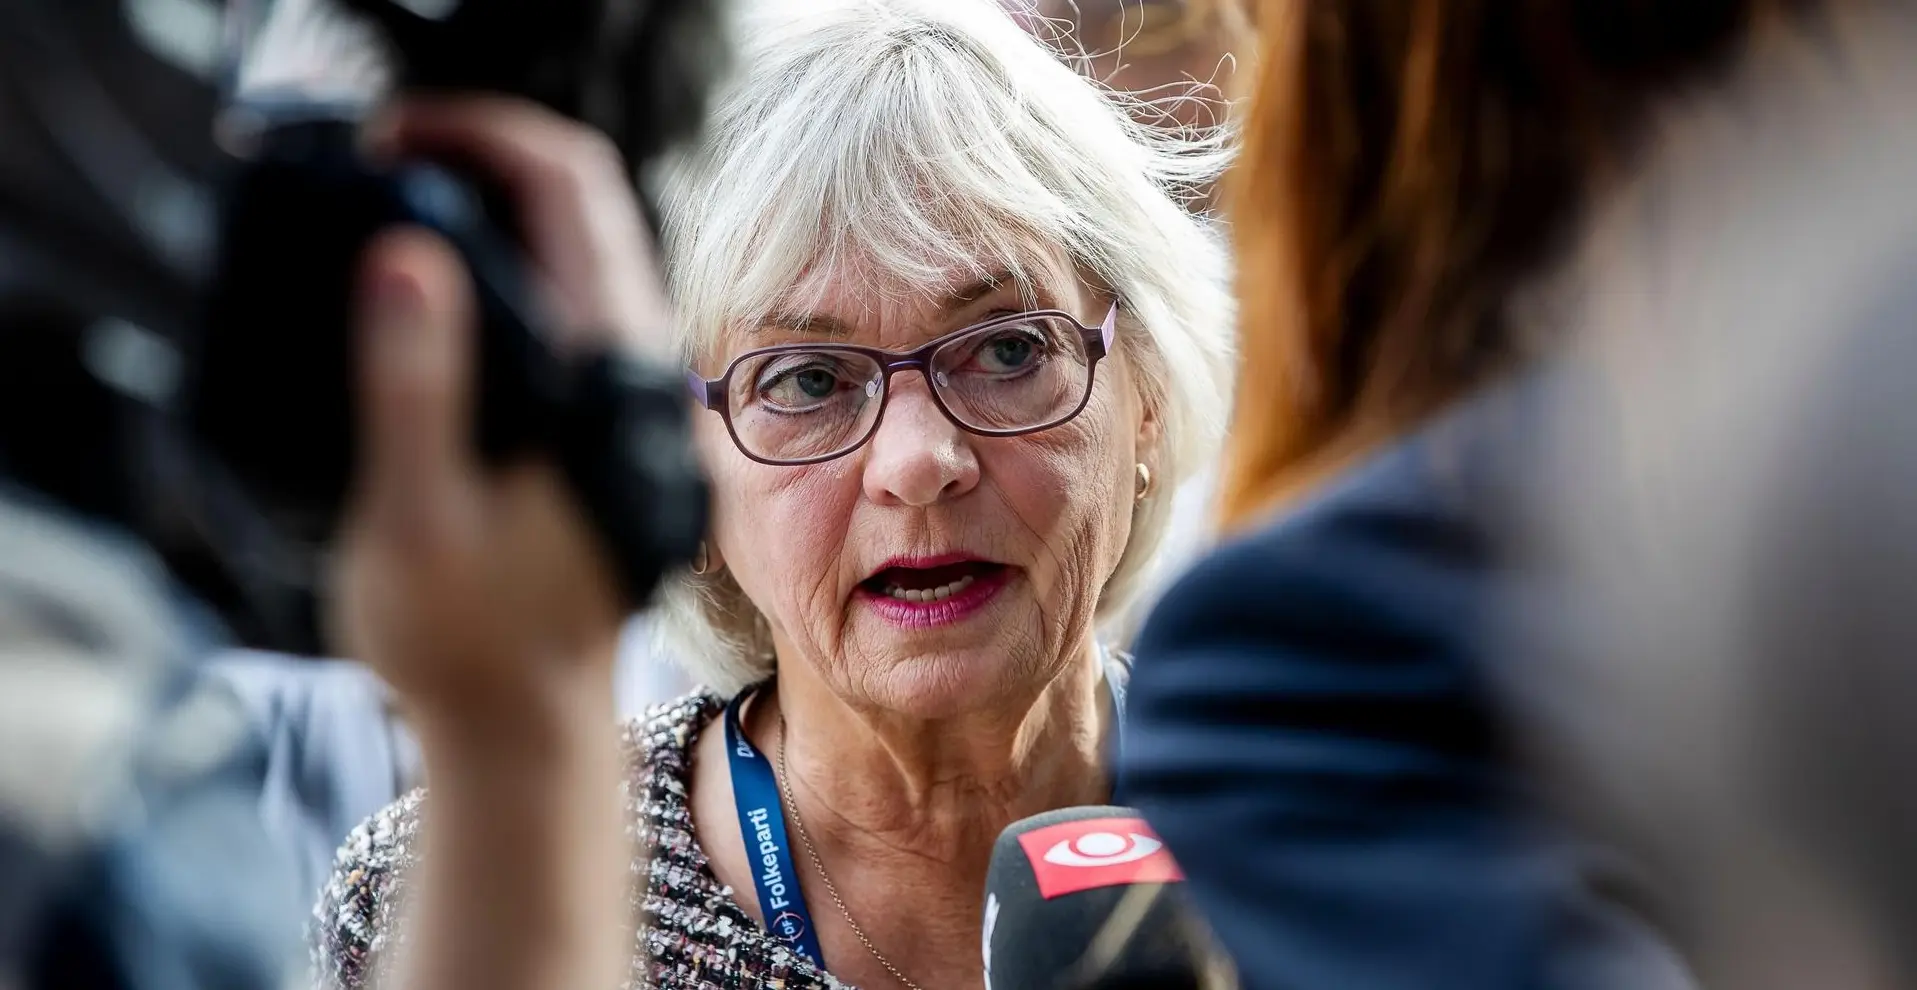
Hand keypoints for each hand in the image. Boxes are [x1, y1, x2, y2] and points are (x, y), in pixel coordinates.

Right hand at [330, 97, 671, 727]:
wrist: (529, 729)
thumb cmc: (469, 643)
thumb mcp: (418, 519)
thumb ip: (414, 387)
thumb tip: (409, 257)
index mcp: (602, 377)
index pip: (569, 192)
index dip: (481, 134)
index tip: (391, 133)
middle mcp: (632, 373)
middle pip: (578, 204)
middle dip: (480, 156)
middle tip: (378, 161)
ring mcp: (623, 395)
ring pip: (575, 251)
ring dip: (491, 209)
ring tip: (393, 211)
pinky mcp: (599, 421)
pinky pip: (565, 305)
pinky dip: (502, 267)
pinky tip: (435, 292)